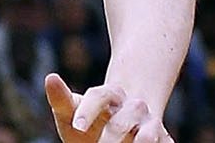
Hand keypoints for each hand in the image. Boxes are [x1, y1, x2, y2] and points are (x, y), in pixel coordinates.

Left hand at [45, 73, 172, 142]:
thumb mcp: (70, 111)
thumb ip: (60, 99)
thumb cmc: (86, 120)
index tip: (77, 127)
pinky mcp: (163, 139)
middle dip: (112, 135)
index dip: (88, 110)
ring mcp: (150, 124)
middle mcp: (133, 107)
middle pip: (126, 117)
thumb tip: (50, 77)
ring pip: (149, 134)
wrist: (115, 128)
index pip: (99, 96)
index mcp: (108, 95)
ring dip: (139, 142)